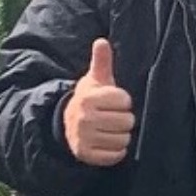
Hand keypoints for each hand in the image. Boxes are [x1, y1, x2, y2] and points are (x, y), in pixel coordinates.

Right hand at [63, 39, 135, 165]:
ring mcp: (84, 137)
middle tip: (112, 117)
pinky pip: (116, 155)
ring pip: (123, 139)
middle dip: (124, 119)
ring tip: (109, 129)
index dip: (123, 102)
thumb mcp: (95, 81)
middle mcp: (84, 118)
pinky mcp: (86, 155)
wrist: (68, 124)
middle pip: (127, 121)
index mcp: (88, 98)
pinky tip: (107, 142)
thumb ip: (102, 62)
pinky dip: (116, 151)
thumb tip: (102, 40)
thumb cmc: (91, 100)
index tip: (114, 102)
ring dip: (121, 136)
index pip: (125, 101)